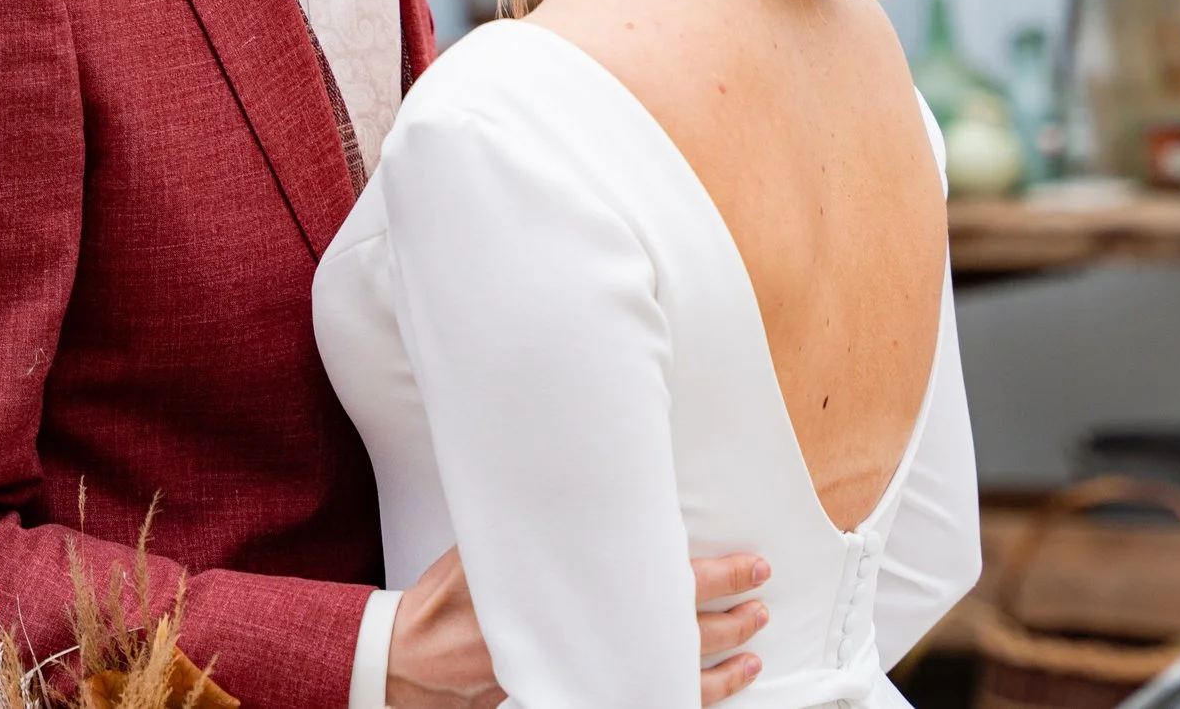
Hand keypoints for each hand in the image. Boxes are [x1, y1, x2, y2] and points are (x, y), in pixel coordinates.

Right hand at [382, 548, 772, 708]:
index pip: (667, 586)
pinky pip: (652, 700)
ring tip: (756, 643)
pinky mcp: (584, 697)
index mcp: (581, 596)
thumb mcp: (493, 547)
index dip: (717, 577)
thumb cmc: (451, 599)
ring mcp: (593, 678)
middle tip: (763, 593)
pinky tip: (715, 688)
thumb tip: (580, 490)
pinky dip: (693, 695)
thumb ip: (543, 528)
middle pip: (685, 634)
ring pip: (679, 676)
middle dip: (732, 614)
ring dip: (724, 663)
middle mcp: (593, 643)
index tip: (750, 566)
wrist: (416, 659)